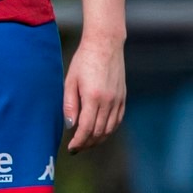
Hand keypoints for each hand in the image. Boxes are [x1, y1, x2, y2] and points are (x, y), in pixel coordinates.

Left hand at [63, 36, 125, 151]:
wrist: (105, 44)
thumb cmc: (84, 61)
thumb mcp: (70, 81)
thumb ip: (70, 104)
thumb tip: (70, 126)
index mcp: (93, 97)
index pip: (86, 128)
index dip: (78, 142)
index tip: (71, 148)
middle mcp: (108, 101)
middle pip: (99, 132)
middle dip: (87, 143)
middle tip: (77, 148)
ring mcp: (118, 100)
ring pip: (109, 129)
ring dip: (98, 140)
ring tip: (86, 143)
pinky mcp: (123, 97)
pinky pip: (117, 120)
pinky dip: (109, 130)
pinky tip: (100, 132)